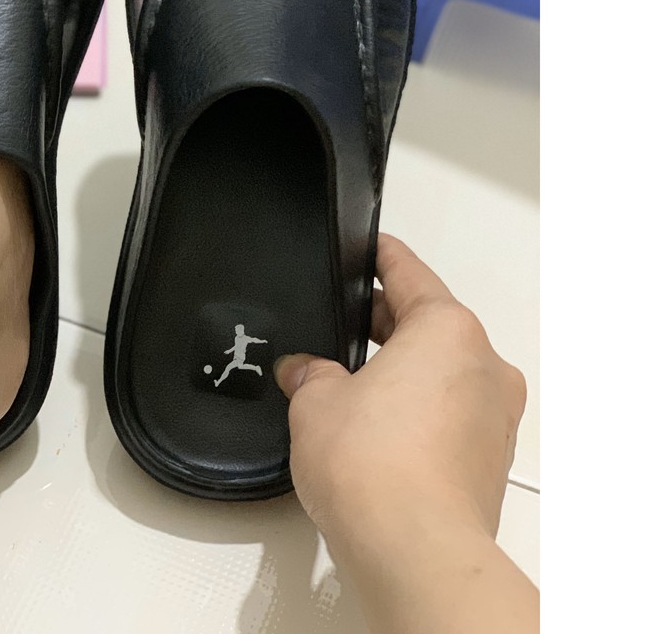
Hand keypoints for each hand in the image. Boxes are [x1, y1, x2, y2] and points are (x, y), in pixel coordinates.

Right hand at [275, 234, 535, 633]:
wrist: (416, 553)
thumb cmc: (374, 466)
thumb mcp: (316, 401)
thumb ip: (310, 373)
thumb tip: (305, 372)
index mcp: (448, 330)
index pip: (409, 273)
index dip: (380, 256)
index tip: (368, 246)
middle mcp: (484, 366)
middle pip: (429, 323)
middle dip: (381, 324)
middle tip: (337, 326)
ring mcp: (494, 417)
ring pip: (441, 372)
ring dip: (400, 371)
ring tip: (346, 386)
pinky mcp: (490, 462)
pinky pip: (449, 416)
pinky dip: (417, 411)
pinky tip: (372, 431)